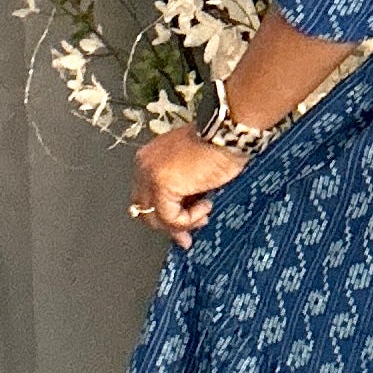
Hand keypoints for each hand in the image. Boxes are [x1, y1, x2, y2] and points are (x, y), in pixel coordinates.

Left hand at [128, 124, 245, 242]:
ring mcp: (150, 175)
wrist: (227, 134)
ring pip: (156, 217)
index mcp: (150, 158)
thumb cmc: (219, 145)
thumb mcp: (195, 172)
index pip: (147, 197)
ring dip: (183, 223)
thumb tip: (183, 218)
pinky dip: (189, 219)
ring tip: (204, 213)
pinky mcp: (162, 185)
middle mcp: (144, 165)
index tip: (181, 229)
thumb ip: (184, 192)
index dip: (164, 216)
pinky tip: (205, 205)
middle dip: (169, 227)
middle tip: (187, 238)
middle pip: (146, 210)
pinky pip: (170, 218)